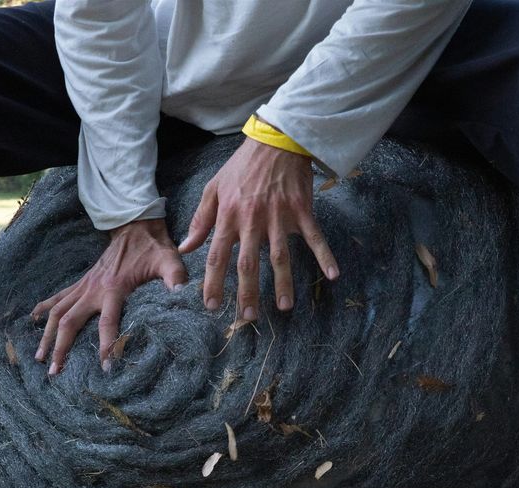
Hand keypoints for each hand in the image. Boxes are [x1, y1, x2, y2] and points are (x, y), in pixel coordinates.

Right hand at [32, 218, 186, 374]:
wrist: (135, 226)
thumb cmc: (153, 248)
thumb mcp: (169, 261)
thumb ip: (175, 279)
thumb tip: (183, 296)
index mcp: (114, 288)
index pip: (107, 322)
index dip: (106, 345)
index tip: (105, 368)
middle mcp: (93, 289)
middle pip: (69, 322)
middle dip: (60, 348)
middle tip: (55, 372)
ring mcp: (84, 286)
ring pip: (58, 313)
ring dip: (47, 335)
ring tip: (39, 357)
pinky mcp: (81, 283)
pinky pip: (58, 297)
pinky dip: (44, 309)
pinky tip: (33, 321)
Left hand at [178, 138, 338, 320]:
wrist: (275, 140)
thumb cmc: (242, 166)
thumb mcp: (214, 188)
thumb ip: (200, 221)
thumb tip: (186, 248)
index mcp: (229, 216)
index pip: (217, 256)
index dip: (213, 283)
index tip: (212, 305)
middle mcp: (252, 220)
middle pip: (248, 264)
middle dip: (247, 292)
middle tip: (247, 317)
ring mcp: (279, 216)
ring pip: (280, 256)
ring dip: (283, 283)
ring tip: (284, 307)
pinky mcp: (301, 210)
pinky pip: (314, 236)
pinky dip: (324, 255)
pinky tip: (332, 275)